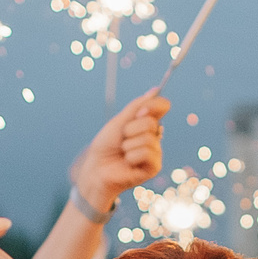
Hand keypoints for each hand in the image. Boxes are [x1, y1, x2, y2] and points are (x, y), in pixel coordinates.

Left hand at [70, 90, 169, 212]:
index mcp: (147, 123)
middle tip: (122, 139)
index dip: (153, 105)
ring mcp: (155, 152)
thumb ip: (137, 107)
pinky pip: (147, 153)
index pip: (162, 106)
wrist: (96, 168)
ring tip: (123, 153)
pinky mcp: (154, 167)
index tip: (139, 112)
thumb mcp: (119, 121)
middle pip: (151, 122)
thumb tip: (154, 90)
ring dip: (128, 145)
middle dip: (130, 129)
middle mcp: (154, 136)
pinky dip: (131, 156)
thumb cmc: (106, 145)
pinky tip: (127, 163)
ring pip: (148, 138)